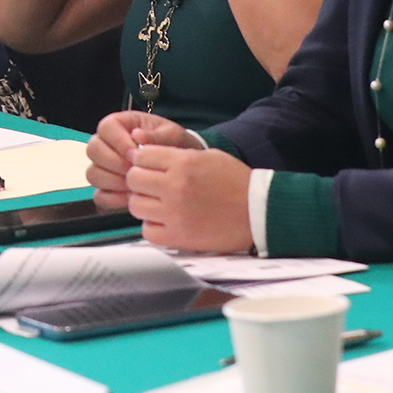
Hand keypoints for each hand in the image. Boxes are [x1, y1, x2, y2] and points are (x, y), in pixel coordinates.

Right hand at [85, 110, 198, 207]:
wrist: (181, 166)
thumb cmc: (174, 143)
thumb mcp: (172, 134)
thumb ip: (156, 135)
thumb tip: (137, 136)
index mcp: (121, 124)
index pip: (106, 127)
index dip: (117, 141)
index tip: (136, 153)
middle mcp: (108, 144)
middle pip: (93, 150)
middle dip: (113, 163)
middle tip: (134, 171)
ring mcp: (106, 167)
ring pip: (93, 173)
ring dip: (112, 181)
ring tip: (134, 185)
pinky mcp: (109, 188)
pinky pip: (99, 195)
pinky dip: (112, 199)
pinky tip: (130, 197)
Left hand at [127, 142, 253, 251]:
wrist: (259, 212)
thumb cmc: (236, 182)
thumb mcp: (207, 156)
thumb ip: (176, 156)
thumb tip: (146, 156)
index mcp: (183, 163)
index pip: (140, 157)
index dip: (142, 161)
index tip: (149, 167)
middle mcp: (175, 187)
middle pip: (133, 180)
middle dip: (140, 181)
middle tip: (151, 186)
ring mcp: (175, 213)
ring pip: (135, 206)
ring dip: (144, 204)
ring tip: (158, 204)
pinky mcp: (179, 236)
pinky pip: (147, 231)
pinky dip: (153, 227)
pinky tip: (165, 221)